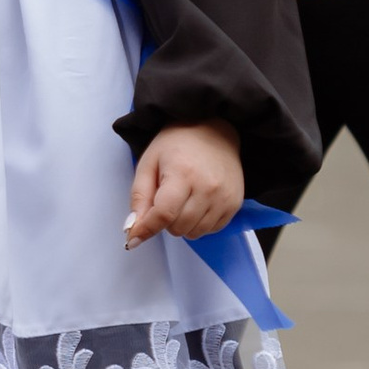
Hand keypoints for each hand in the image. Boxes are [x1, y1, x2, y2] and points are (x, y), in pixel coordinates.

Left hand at [124, 120, 244, 247]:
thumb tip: (134, 230)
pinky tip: (198, 202)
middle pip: (178, 228)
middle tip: (167, 198)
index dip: (146, 229)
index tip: (134, 238)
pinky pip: (211, 230)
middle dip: (166, 220)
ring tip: (184, 198)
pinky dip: (200, 223)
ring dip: (183, 223)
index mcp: (183, 174)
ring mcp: (224, 197)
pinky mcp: (234, 203)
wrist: (213, 130)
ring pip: (194, 233)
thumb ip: (139, 197)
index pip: (164, 214)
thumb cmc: (178, 143)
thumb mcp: (148, 163)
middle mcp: (208, 188)